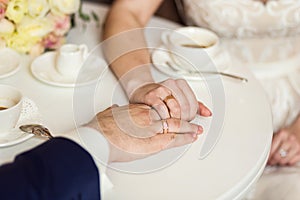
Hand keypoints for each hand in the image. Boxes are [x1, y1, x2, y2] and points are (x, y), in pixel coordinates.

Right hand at [87, 104, 203, 162]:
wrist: (99, 137)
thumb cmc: (101, 128)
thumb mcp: (108, 114)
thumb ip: (114, 110)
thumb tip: (115, 108)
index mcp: (137, 110)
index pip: (158, 109)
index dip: (168, 112)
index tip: (172, 113)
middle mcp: (148, 116)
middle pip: (170, 115)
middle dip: (182, 118)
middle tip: (191, 119)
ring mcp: (153, 128)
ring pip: (176, 125)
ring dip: (188, 128)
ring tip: (196, 129)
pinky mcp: (155, 142)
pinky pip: (175, 138)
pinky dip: (185, 138)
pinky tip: (192, 137)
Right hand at [129, 78, 211, 120]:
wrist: (140, 92)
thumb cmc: (160, 97)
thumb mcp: (179, 99)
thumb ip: (195, 105)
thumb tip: (208, 113)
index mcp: (181, 84)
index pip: (193, 104)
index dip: (192, 116)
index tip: (187, 121)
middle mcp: (171, 84)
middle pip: (186, 107)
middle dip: (184, 120)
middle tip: (179, 124)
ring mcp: (160, 89)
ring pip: (175, 109)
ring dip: (174, 120)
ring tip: (171, 123)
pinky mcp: (150, 96)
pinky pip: (162, 110)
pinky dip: (163, 118)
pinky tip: (162, 121)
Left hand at [268, 129, 299, 165]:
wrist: (299, 130)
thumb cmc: (287, 133)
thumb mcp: (278, 133)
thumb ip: (271, 141)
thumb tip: (263, 151)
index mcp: (282, 134)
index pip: (272, 148)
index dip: (267, 155)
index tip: (265, 158)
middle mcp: (290, 140)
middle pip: (277, 156)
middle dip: (272, 161)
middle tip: (269, 162)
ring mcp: (297, 146)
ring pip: (284, 161)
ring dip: (278, 162)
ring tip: (276, 161)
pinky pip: (291, 162)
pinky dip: (286, 163)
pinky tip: (284, 160)